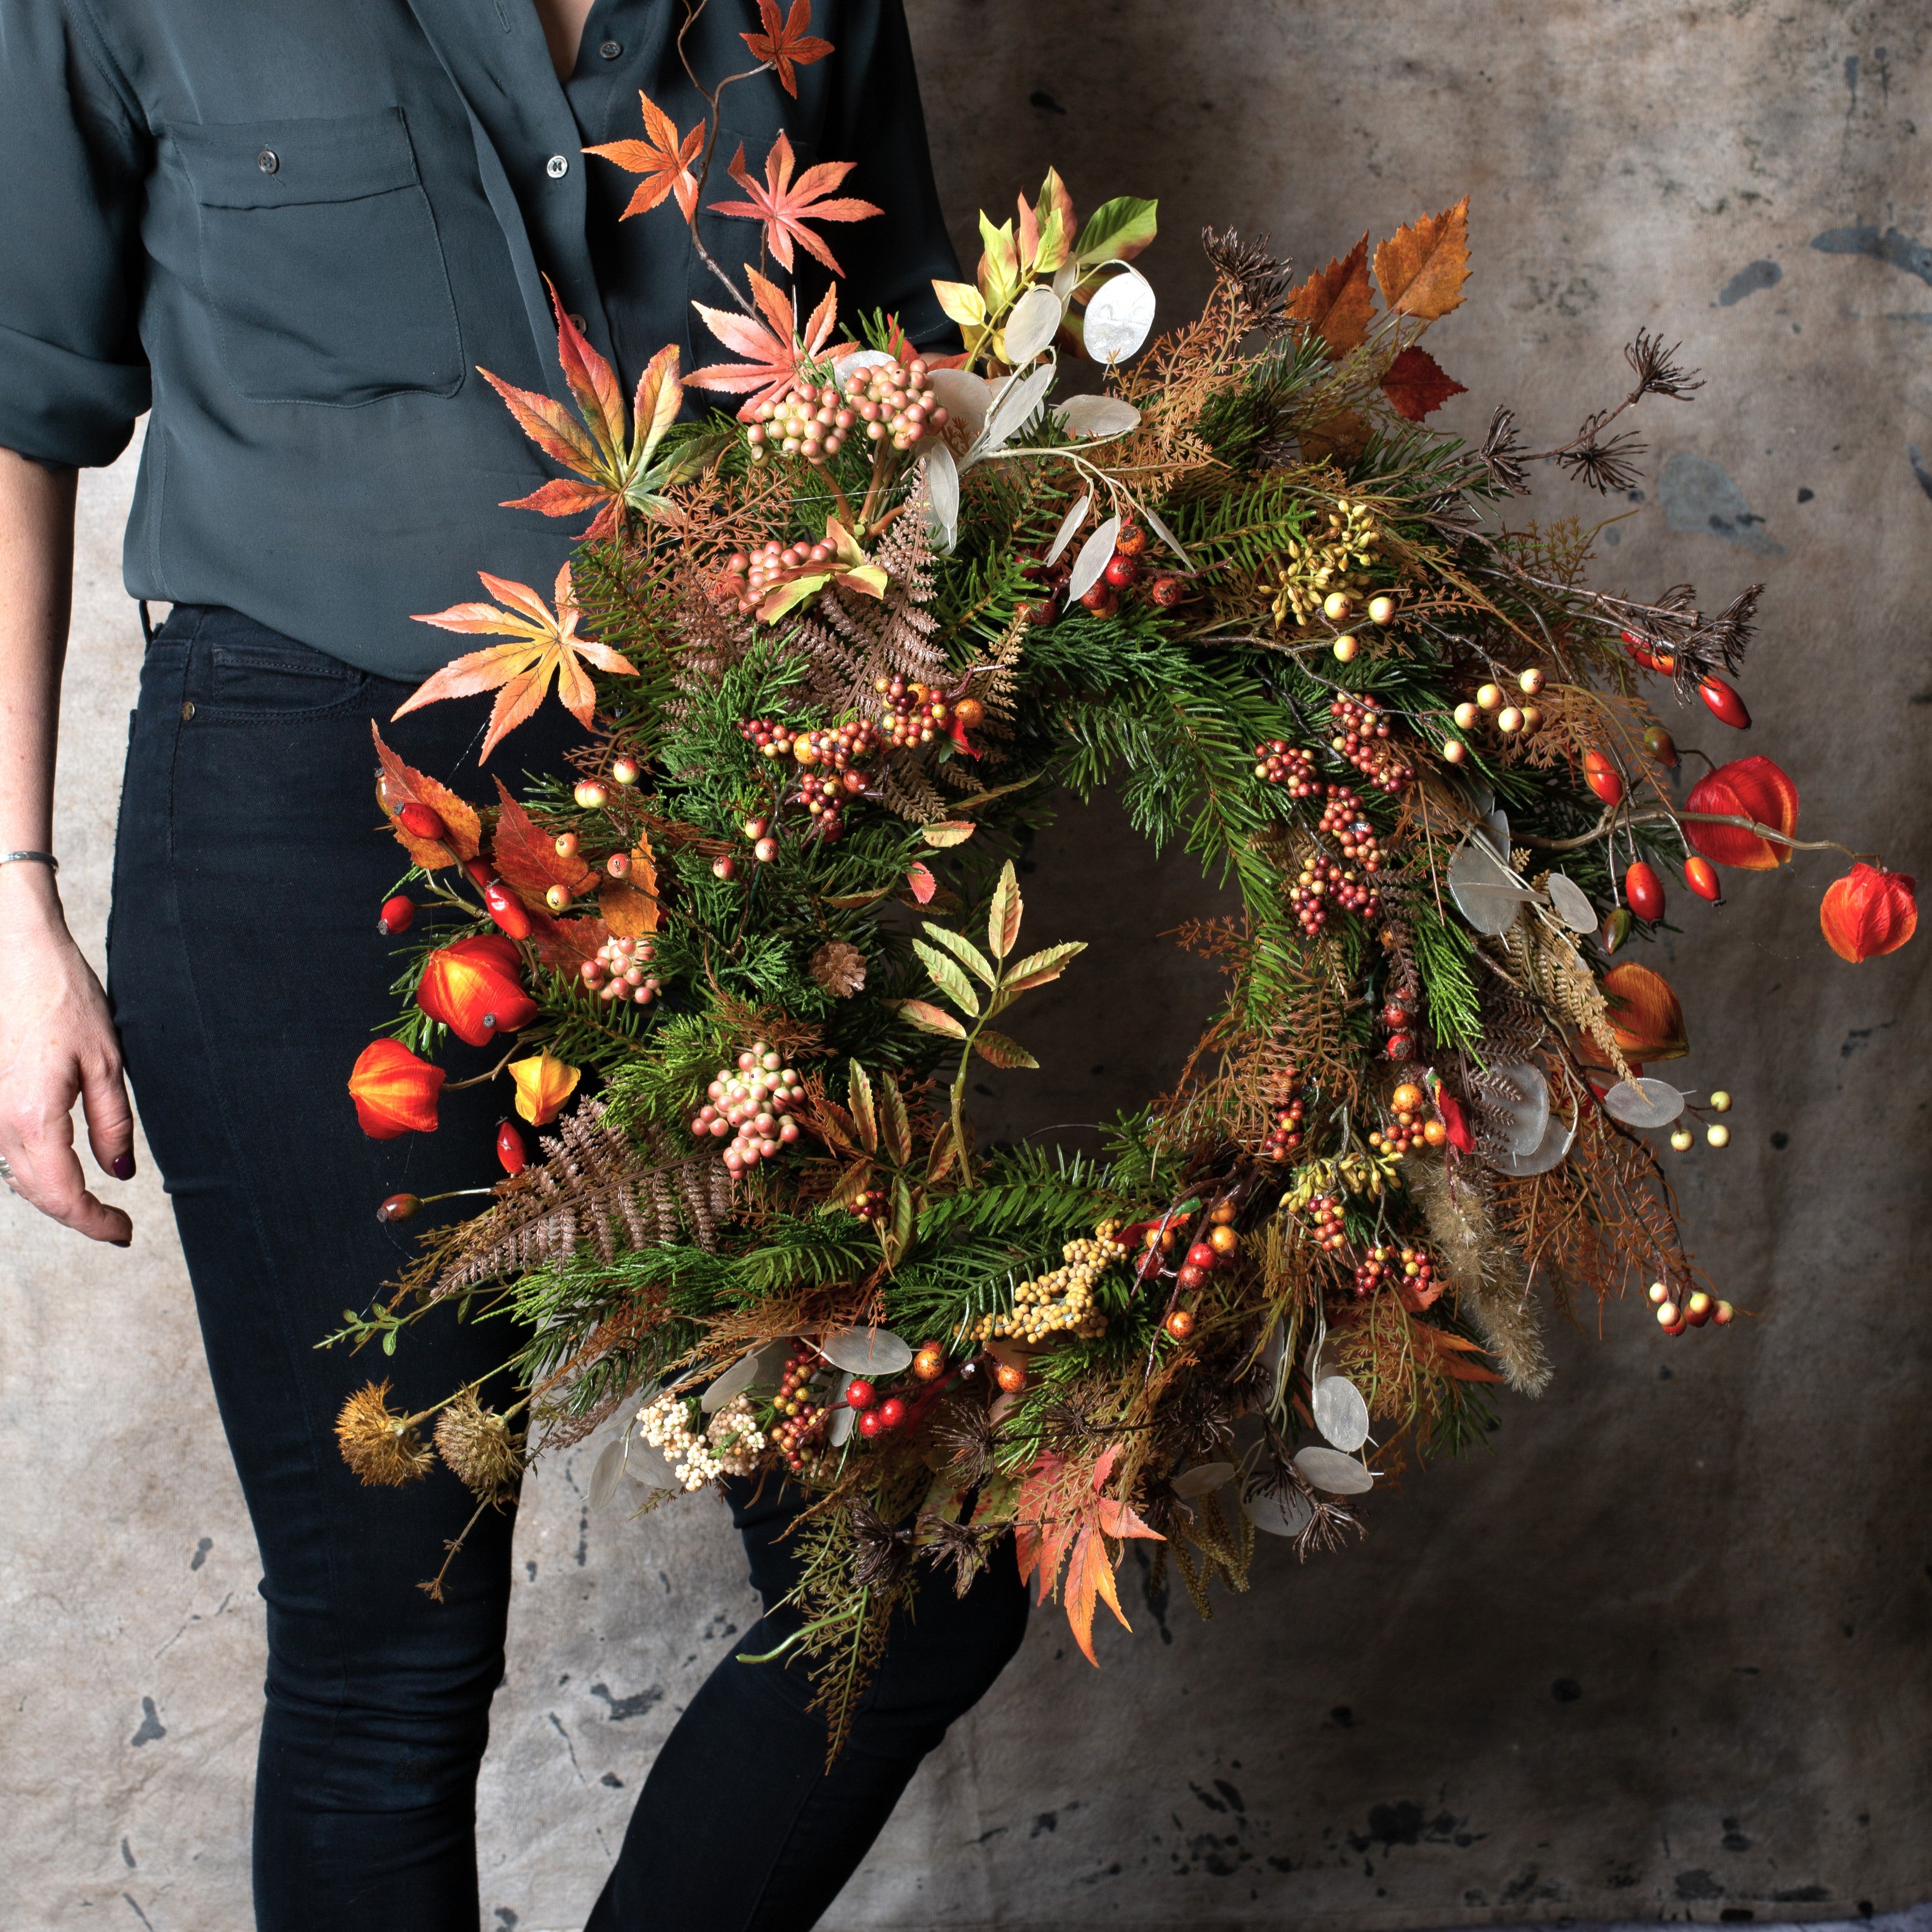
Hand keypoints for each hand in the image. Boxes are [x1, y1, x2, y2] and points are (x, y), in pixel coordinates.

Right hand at [0, 873, 134, 1243]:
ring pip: (18, 1175)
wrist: (14, 954)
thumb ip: (112, 1123)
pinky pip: (8, 1150)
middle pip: (36, 1192)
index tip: (125, 1235)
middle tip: (117, 1227)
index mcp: (32, 1117)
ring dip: (55, 1196)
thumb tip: (121, 1173)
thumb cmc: (63, 998)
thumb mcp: (106, 1062)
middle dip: (78, 1216)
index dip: (94, 1223)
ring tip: (96, 1206)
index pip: (61, 1195)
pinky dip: (36, 1170)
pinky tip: (63, 1170)